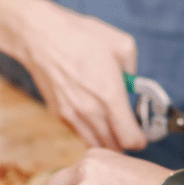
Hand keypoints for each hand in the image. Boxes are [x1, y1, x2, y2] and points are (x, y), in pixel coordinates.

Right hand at [18, 3, 146, 150]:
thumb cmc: (81, 37)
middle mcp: (92, 111)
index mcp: (111, 95)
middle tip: (128, 134)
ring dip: (106, 142)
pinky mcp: (59, 114)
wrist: (41, 37)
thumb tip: (132, 81)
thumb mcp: (122, 45)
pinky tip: (92, 121)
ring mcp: (73, 115)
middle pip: (113, 147)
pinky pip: (79, 133)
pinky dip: (88, 133)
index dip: (139, 141)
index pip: (130, 138)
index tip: (141, 136)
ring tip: (112, 134)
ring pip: (95, 144)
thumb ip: (134, 69)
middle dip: (124, 144)